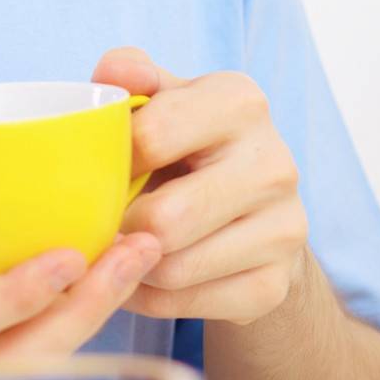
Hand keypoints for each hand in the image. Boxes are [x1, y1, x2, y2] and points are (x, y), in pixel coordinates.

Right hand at [0, 153, 161, 379]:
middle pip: (12, 350)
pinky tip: (104, 268)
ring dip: (89, 310)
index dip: (16, 295)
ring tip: (139, 254)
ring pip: (26, 354)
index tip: (70, 254)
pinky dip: (67, 311)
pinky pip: (19, 343)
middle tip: (138, 248)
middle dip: (84, 307)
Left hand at [92, 48, 308, 325]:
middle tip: (97, 222)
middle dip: (118, 225)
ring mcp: (285, 228)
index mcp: (239, 101)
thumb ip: (129, 74)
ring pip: (173, 268)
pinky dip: (150, 297)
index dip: (108, 160)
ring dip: (131, 265)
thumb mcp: (160, 96)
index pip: (151, 136)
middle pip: (165, 218)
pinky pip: (187, 305)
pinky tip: (140, 275)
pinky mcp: (277, 284)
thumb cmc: (184, 140)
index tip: (94, 168)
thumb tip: (112, 75)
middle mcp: (274, 162)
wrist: (249, 206)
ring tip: (116, 246)